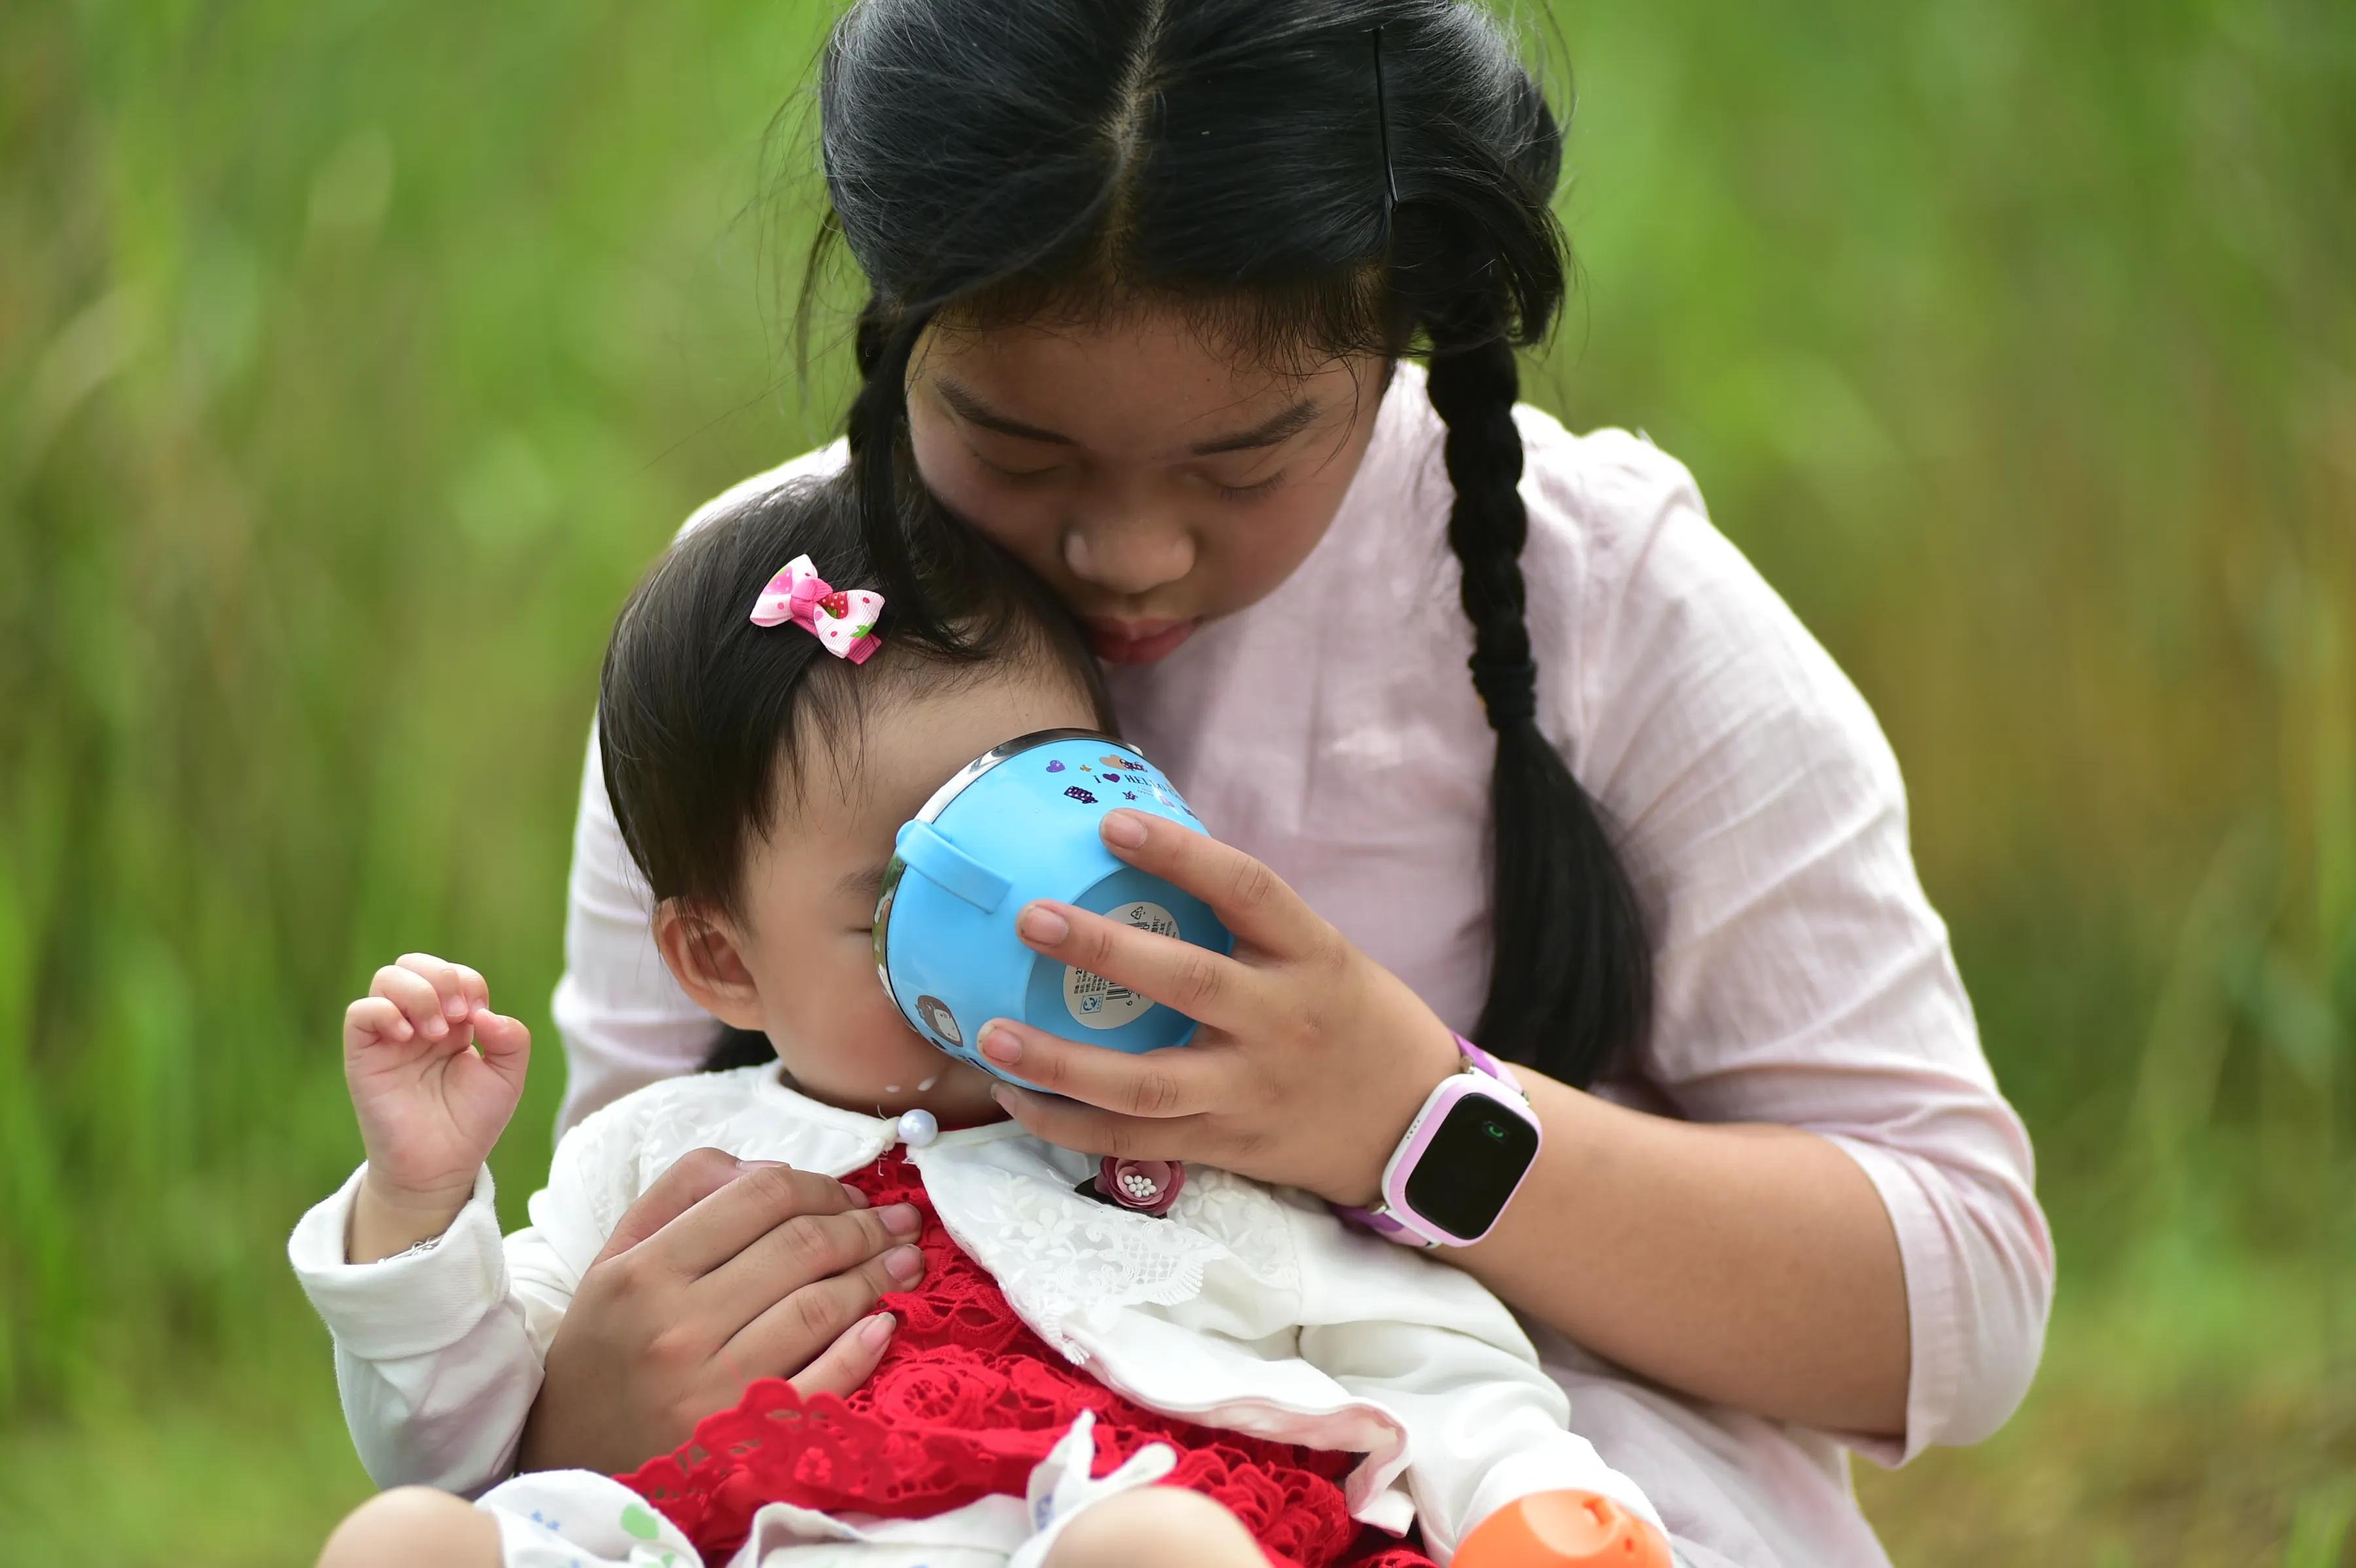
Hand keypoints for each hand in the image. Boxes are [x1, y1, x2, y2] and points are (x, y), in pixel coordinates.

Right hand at [342, 952, 529, 1257]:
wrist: (440, 1166)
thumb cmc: (471, 1122)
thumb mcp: (507, 1077)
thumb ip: (511, 1039)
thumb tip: (485, 1014)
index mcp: (450, 1022)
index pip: (453, 973)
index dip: (468, 982)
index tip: (479, 1018)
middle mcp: (416, 1022)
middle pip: (414, 963)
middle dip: (442, 977)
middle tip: (458, 1016)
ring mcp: (388, 1037)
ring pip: (386, 979)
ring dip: (418, 993)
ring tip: (435, 1032)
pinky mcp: (363, 1056)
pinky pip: (360, 1013)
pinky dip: (385, 1013)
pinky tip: (408, 1038)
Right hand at [516, 1148, 922, 1475]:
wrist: (572, 1458)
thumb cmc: (604, 1349)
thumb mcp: (615, 1260)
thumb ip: (681, 1194)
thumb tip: (768, 1169)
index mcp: (644, 1271)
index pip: (759, 1198)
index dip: (820, 1185)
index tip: (850, 1193)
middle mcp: (676, 1326)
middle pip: (801, 1247)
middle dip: (864, 1225)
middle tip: (898, 1222)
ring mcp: (711, 1388)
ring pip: (820, 1307)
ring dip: (877, 1276)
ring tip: (906, 1262)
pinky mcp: (743, 1441)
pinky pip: (822, 1384)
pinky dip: (863, 1348)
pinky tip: (884, 1324)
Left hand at [974, 809, 1464, 1205]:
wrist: (1418, 1131)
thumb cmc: (1356, 1024)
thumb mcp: (1324, 957)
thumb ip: (1251, 926)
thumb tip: (1148, 862)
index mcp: (1314, 957)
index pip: (1249, 890)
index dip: (1182, 855)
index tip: (1114, 826)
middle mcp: (1283, 1022)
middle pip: (1189, 982)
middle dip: (1104, 951)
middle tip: (1031, 917)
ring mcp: (1250, 1091)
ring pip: (1146, 1085)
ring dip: (1062, 1061)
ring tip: (993, 1035)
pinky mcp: (1225, 1145)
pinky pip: (1133, 1141)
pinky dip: (1068, 1125)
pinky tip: (1016, 1099)